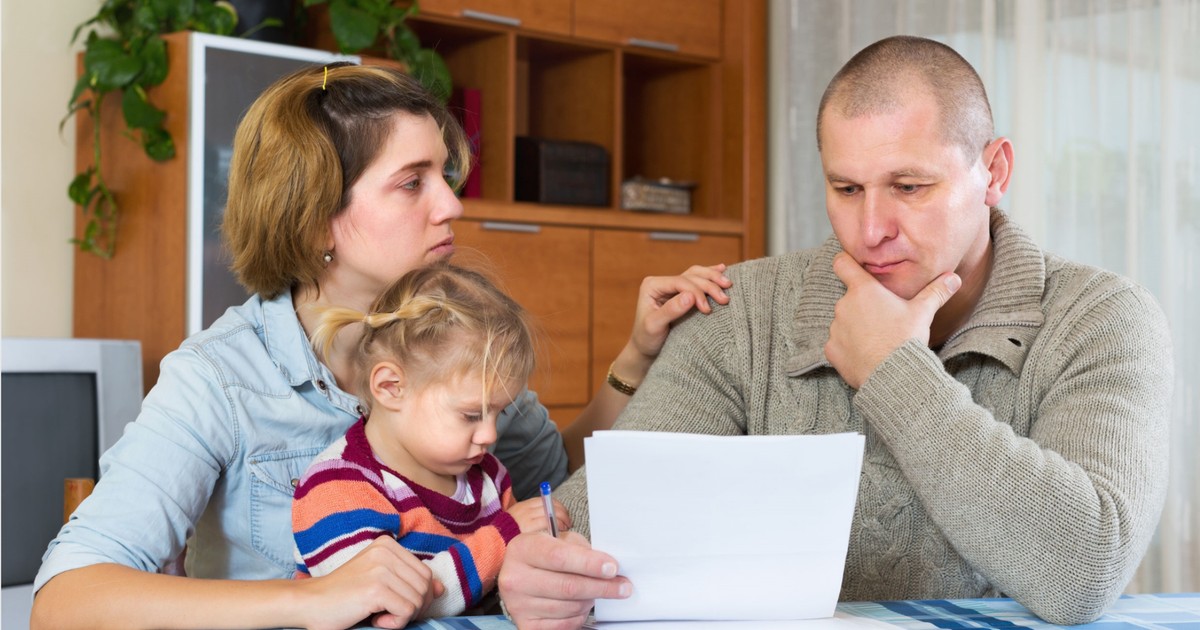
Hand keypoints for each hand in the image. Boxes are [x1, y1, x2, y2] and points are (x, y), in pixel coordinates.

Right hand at [295, 536, 444, 629]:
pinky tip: (375, 619)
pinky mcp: (376, 588)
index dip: (417, 596)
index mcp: (388, 545)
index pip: (425, 573)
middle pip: (425, 586)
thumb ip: (410, 582)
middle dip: (414, 608)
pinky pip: (406, 612)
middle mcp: (386, 551)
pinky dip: (395, 623)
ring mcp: (381, 568)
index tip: (394, 604)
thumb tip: (440, 588)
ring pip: (418, 600)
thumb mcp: (381, 582)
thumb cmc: (344, 596)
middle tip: (389, 613)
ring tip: (379, 614)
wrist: (310, 604)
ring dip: (402, 617)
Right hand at [498, 531, 630, 629]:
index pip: (560, 557)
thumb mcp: (558, 540)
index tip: (612, 568)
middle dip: (601, 587)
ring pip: (570, 607)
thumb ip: (581, 549)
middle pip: (568, 586)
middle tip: (622, 586)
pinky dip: (580, 616)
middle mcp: (515, 578)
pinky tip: (581, 604)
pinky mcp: (527, 626)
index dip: (589, 564)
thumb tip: (608, 568)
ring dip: (590, 600)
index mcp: (523, 550)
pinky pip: (564, 625)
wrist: (518, 575)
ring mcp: (518, 605)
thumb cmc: (543, 555)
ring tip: (595, 591)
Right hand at [506, 497, 571, 534]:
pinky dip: (557, 527)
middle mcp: (525, 510)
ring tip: (565, 529)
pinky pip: (548, 525)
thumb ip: (532, 516)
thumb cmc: (508, 536)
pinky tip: (559, 534)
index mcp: (523, 506)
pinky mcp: (528, 530)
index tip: (564, 514)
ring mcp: (526, 519)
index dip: (559, 507)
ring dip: (562, 521)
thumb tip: (552, 516)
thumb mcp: (517, 520)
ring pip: (552, 515)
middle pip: (551, 506)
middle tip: (568, 523)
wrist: (493, 544)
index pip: (546, 500)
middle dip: (563, 514)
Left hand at [617, 264, 732, 383]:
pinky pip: (697, 279)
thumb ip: (671, 310)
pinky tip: (722, 269)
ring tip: (728, 284)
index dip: (697, 292)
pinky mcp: (680, 293)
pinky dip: (710, 275)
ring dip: (714, 278)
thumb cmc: (647, 339)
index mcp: (652, 286)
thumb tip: (690, 296)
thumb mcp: (655, 326)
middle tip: (724, 299)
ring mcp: (672, 286)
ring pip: (697, 275)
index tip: (707, 310)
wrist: (646, 348)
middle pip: (691, 277)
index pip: (680, 282)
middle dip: (709, 286)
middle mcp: (662, 282)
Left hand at [824, 252, 960, 388]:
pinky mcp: (831, 349)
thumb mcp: (923, 312)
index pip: (843, 263)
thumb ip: (936, 292)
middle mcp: (844, 305)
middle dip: (863, 305)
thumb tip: (953, 278)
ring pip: (843, 321)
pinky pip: (837, 344)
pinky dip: (847, 347)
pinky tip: (865, 354)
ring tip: (876, 339)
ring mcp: (835, 328)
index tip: (854, 269)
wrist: (894, 376)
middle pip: (849, 298)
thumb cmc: (906, 339)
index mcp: (864, 290)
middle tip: (883, 318)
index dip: (847, 263)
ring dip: (855, 327)